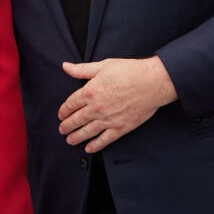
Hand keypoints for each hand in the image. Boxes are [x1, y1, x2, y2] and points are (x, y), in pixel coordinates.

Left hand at [58, 56, 177, 152]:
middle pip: (76, 120)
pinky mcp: (120, 128)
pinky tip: (88, 148)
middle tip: (62, 130)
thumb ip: (82, 69)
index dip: (64, 110)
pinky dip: (95, 145)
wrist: (152, 83)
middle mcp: (96, 108)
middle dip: (67, 126)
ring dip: (76, 137)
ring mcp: (108, 120)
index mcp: (90, 91)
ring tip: (70, 140)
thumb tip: (66, 66)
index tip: (61, 114)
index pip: (71, 104)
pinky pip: (104, 140)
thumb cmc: (129, 71)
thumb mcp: (102, 65)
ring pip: (87, 132)